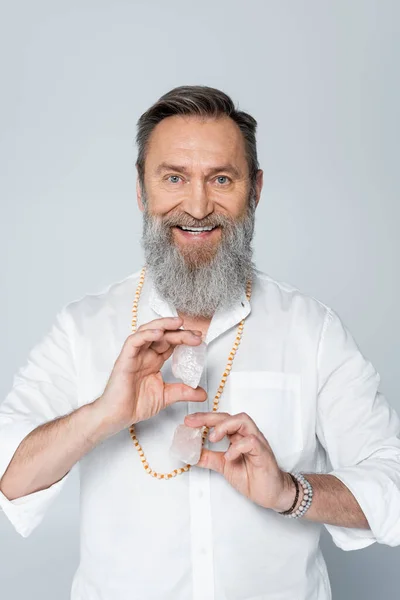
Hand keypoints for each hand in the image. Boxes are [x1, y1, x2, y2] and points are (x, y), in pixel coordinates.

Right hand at [95, 317, 206, 433]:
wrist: (117, 417)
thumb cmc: (135, 405)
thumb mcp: (167, 396)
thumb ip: (184, 392)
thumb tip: (203, 393)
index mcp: (153, 361)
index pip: (170, 343)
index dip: (184, 338)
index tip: (199, 339)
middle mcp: (144, 355)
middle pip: (163, 335)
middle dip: (180, 332)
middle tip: (196, 335)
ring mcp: (134, 355)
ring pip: (148, 331)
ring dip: (164, 325)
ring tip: (179, 323)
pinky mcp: (124, 359)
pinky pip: (134, 341)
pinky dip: (146, 335)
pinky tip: (159, 333)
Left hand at [184, 411, 295, 511]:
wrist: (272, 493)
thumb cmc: (253, 477)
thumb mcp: (224, 466)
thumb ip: (209, 458)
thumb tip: (191, 454)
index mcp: (238, 436)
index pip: (221, 420)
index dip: (204, 418)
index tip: (188, 421)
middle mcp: (248, 435)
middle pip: (230, 416)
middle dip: (210, 417)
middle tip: (193, 423)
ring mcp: (257, 442)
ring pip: (243, 421)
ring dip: (225, 426)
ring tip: (212, 438)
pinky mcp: (264, 454)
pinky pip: (252, 442)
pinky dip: (238, 447)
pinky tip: (228, 456)